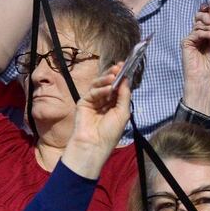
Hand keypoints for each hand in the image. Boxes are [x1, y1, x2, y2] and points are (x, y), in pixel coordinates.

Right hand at [62, 63, 132, 178]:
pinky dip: (100, 89)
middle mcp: (104, 102)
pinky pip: (92, 92)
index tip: (125, 66)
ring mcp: (93, 102)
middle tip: (118, 66)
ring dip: (106, 79)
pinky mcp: (83, 102)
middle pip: (108, 84)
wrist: (94, 144)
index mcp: (115, 105)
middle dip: (113, 75)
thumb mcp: (123, 112)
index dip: (121, 77)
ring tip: (113, 75)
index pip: (118, 87)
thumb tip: (126, 79)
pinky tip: (108, 89)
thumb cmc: (110, 132)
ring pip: (99, 85)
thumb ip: (124, 95)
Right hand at [181, 10, 209, 114]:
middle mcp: (197, 36)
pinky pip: (196, 32)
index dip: (207, 12)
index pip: (205, 20)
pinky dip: (206, 33)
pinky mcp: (186, 43)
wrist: (205, 79)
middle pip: (199, 18)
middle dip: (207, 16)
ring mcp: (191, 39)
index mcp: (205, 36)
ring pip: (198, 24)